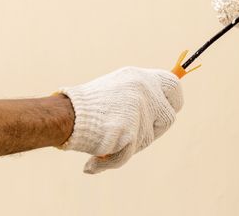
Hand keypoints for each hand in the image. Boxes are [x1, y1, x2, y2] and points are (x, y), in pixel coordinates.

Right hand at [59, 67, 182, 173]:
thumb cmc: (89, 107)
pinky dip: (112, 159)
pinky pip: (128, 152)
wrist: (64, 115)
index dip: (174, 101)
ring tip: (108, 140)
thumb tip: (165, 107)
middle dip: (156, 130)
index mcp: (141, 77)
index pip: (173, 85)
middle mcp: (144, 89)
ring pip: (148, 138)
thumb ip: (141, 96)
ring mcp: (138, 109)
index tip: (170, 110)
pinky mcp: (129, 130)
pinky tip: (94, 160)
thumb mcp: (119, 89)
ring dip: (132, 145)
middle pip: (168, 117)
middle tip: (137, 136)